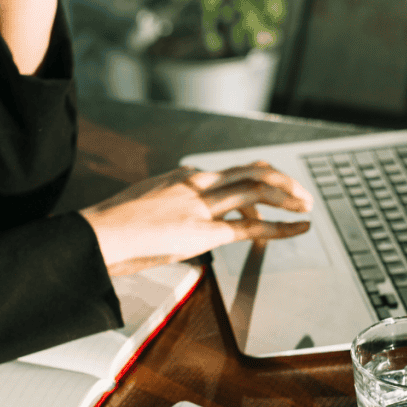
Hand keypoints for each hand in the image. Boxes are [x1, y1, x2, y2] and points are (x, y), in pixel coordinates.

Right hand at [80, 161, 313, 275]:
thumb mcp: (141, 209)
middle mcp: (196, 184)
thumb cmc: (110, 230)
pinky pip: (253, 227)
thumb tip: (164, 224)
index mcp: (180, 178)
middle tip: (300, 192)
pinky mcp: (206, 231)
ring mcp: (202, 205)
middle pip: (251, 171)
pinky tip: (300, 228)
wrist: (98, 235)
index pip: (228, 173)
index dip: (255, 181)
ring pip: (258, 189)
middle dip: (281, 180)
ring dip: (288, 195)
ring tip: (307, 205)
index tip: (266, 195)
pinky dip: (282, 226)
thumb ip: (161, 210)